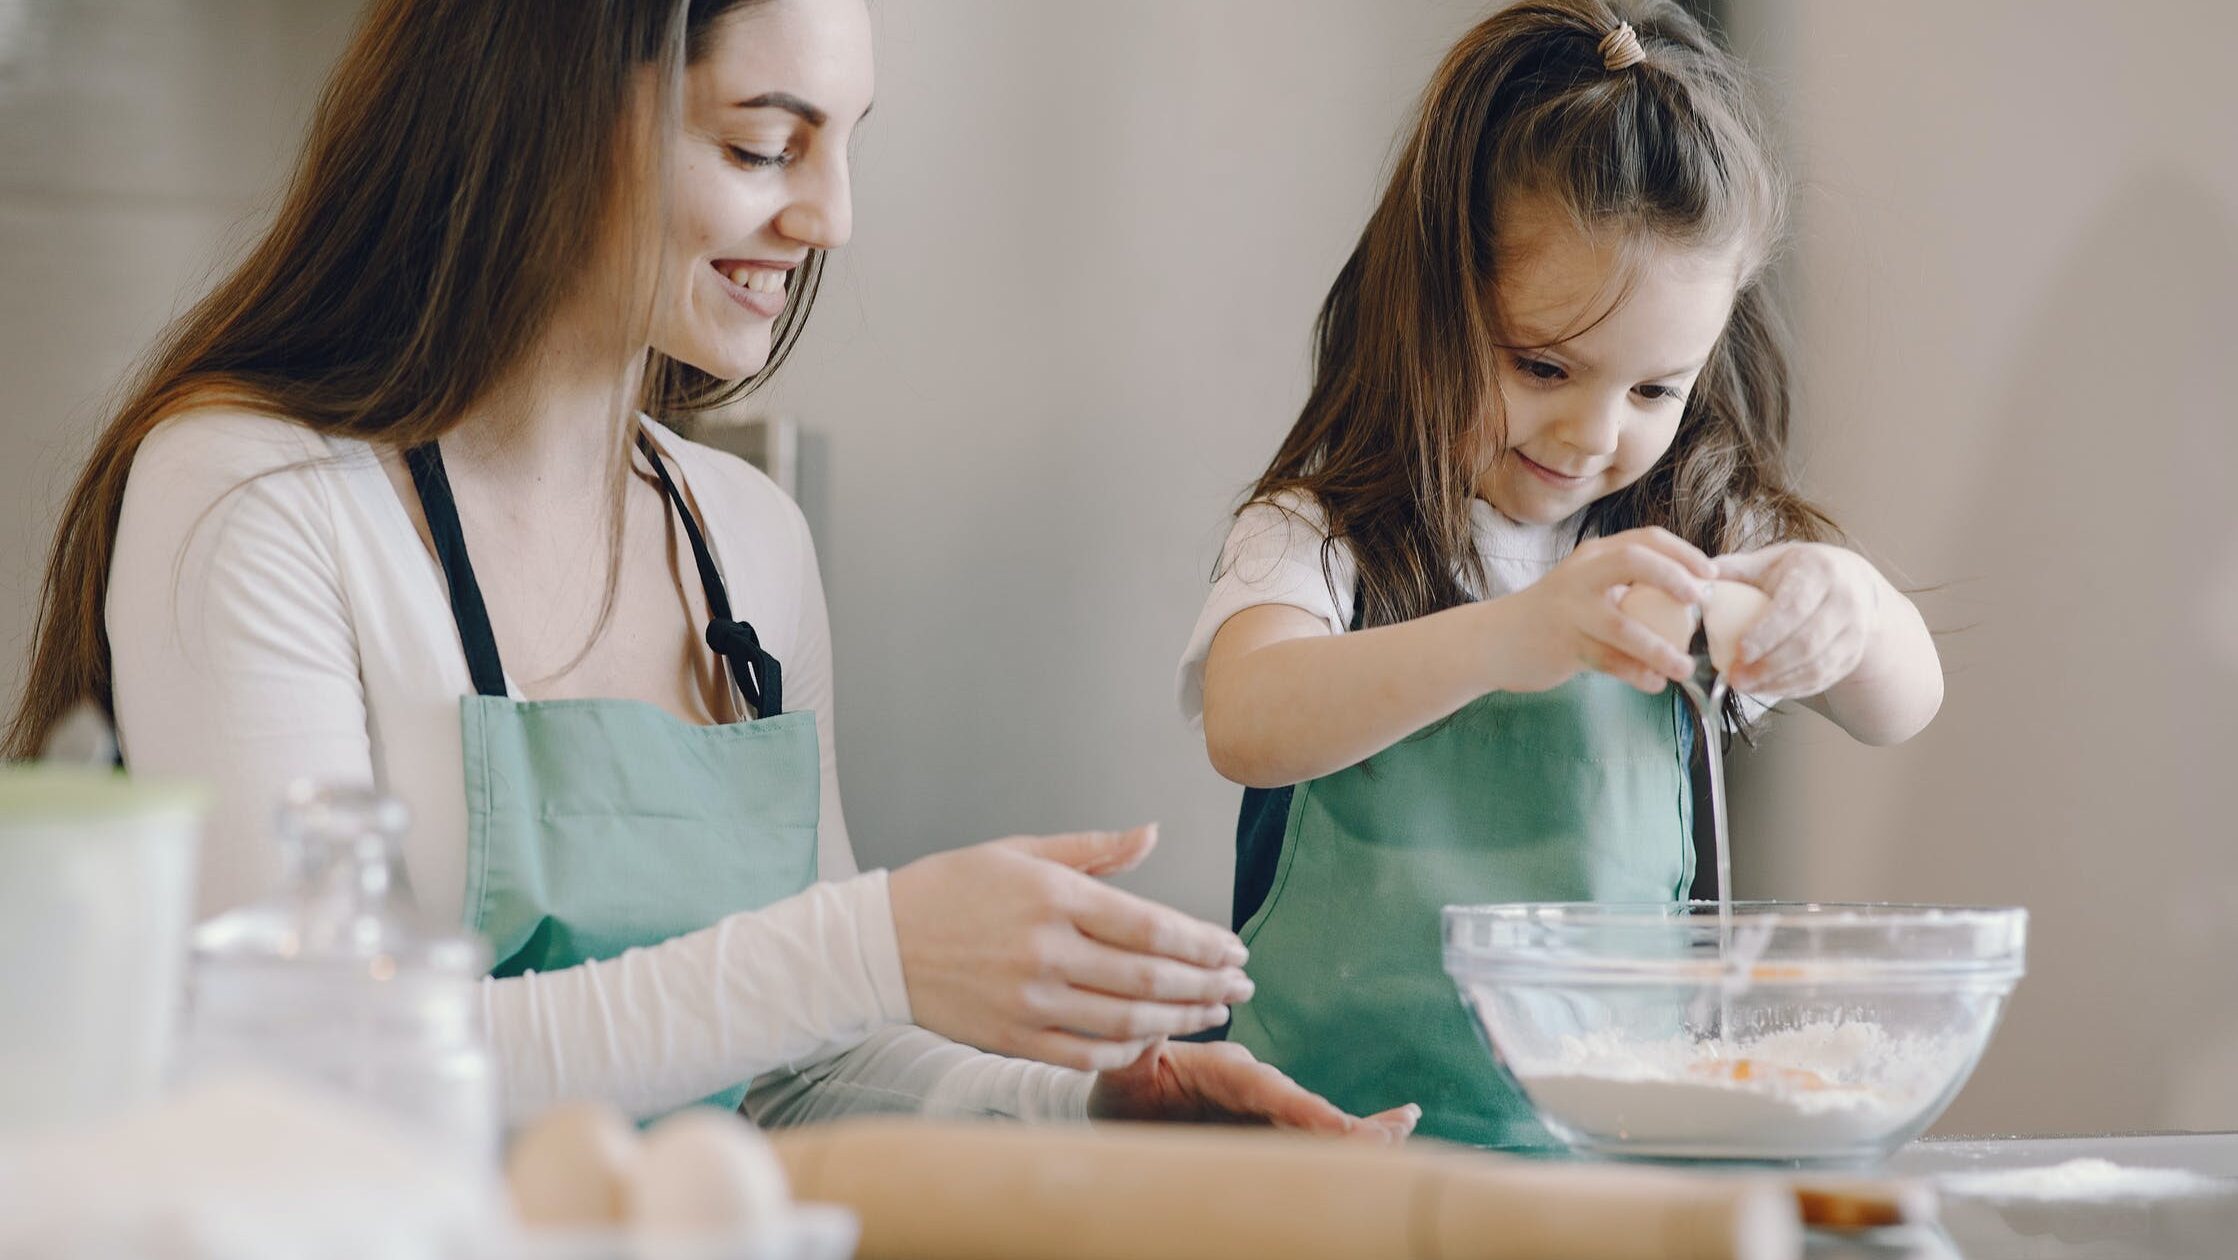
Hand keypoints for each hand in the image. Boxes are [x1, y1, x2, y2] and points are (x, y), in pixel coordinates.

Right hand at [888, 825, 1254, 1070]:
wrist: (878, 944)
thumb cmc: (952, 888)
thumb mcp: (1021, 851)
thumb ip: (1094, 850)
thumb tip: (1153, 834)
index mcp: (1053, 897)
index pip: (1150, 925)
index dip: (1202, 943)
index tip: (1236, 950)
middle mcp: (1046, 951)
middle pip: (1149, 977)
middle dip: (1206, 984)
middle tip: (1243, 987)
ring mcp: (1029, 999)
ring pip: (1125, 1020)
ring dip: (1179, 1020)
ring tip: (1213, 1013)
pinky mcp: (1011, 1037)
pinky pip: (1084, 1054)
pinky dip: (1126, 1051)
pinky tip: (1152, 1040)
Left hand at [1088, 1039, 1419, 1142]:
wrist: (1118, 1107)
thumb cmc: (1120, 1090)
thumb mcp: (1121, 1072)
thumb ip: (1135, 1056)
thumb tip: (1142, 1030)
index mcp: (1220, 1070)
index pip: (1263, 1088)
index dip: (1299, 1106)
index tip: (1333, 1123)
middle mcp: (1251, 1088)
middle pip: (1302, 1107)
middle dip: (1344, 1125)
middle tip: (1390, 1136)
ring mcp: (1263, 1111)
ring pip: (1316, 1124)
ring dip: (1359, 1132)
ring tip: (1401, 1133)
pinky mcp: (1268, 1132)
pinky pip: (1312, 1137)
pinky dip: (1349, 1139)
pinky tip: (1390, 1138)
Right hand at [1494, 527, 1715, 693]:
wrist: (1494, 641)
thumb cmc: (1553, 616)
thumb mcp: (1586, 588)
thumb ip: (1626, 588)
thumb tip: (1689, 600)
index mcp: (1593, 556)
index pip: (1645, 539)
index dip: (1683, 553)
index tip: (1711, 574)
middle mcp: (1581, 576)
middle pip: (1634, 562)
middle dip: (1674, 578)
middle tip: (1700, 603)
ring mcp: (1570, 611)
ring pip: (1624, 627)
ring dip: (1661, 649)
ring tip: (1684, 667)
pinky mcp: (1564, 646)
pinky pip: (1610, 662)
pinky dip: (1637, 675)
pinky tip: (1654, 684)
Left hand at [1712, 542, 1883, 696]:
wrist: (1851, 583)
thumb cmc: (1799, 572)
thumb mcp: (1771, 561)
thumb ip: (1735, 569)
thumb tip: (1695, 581)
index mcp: (1820, 571)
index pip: (1794, 607)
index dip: (1767, 633)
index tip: (1740, 651)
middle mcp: (1845, 601)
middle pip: (1807, 643)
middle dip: (1768, 666)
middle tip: (1735, 678)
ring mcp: (1854, 632)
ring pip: (1817, 667)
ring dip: (1778, 682)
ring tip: (1745, 686)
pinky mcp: (1852, 656)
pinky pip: (1822, 680)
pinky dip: (1791, 689)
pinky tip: (1766, 689)